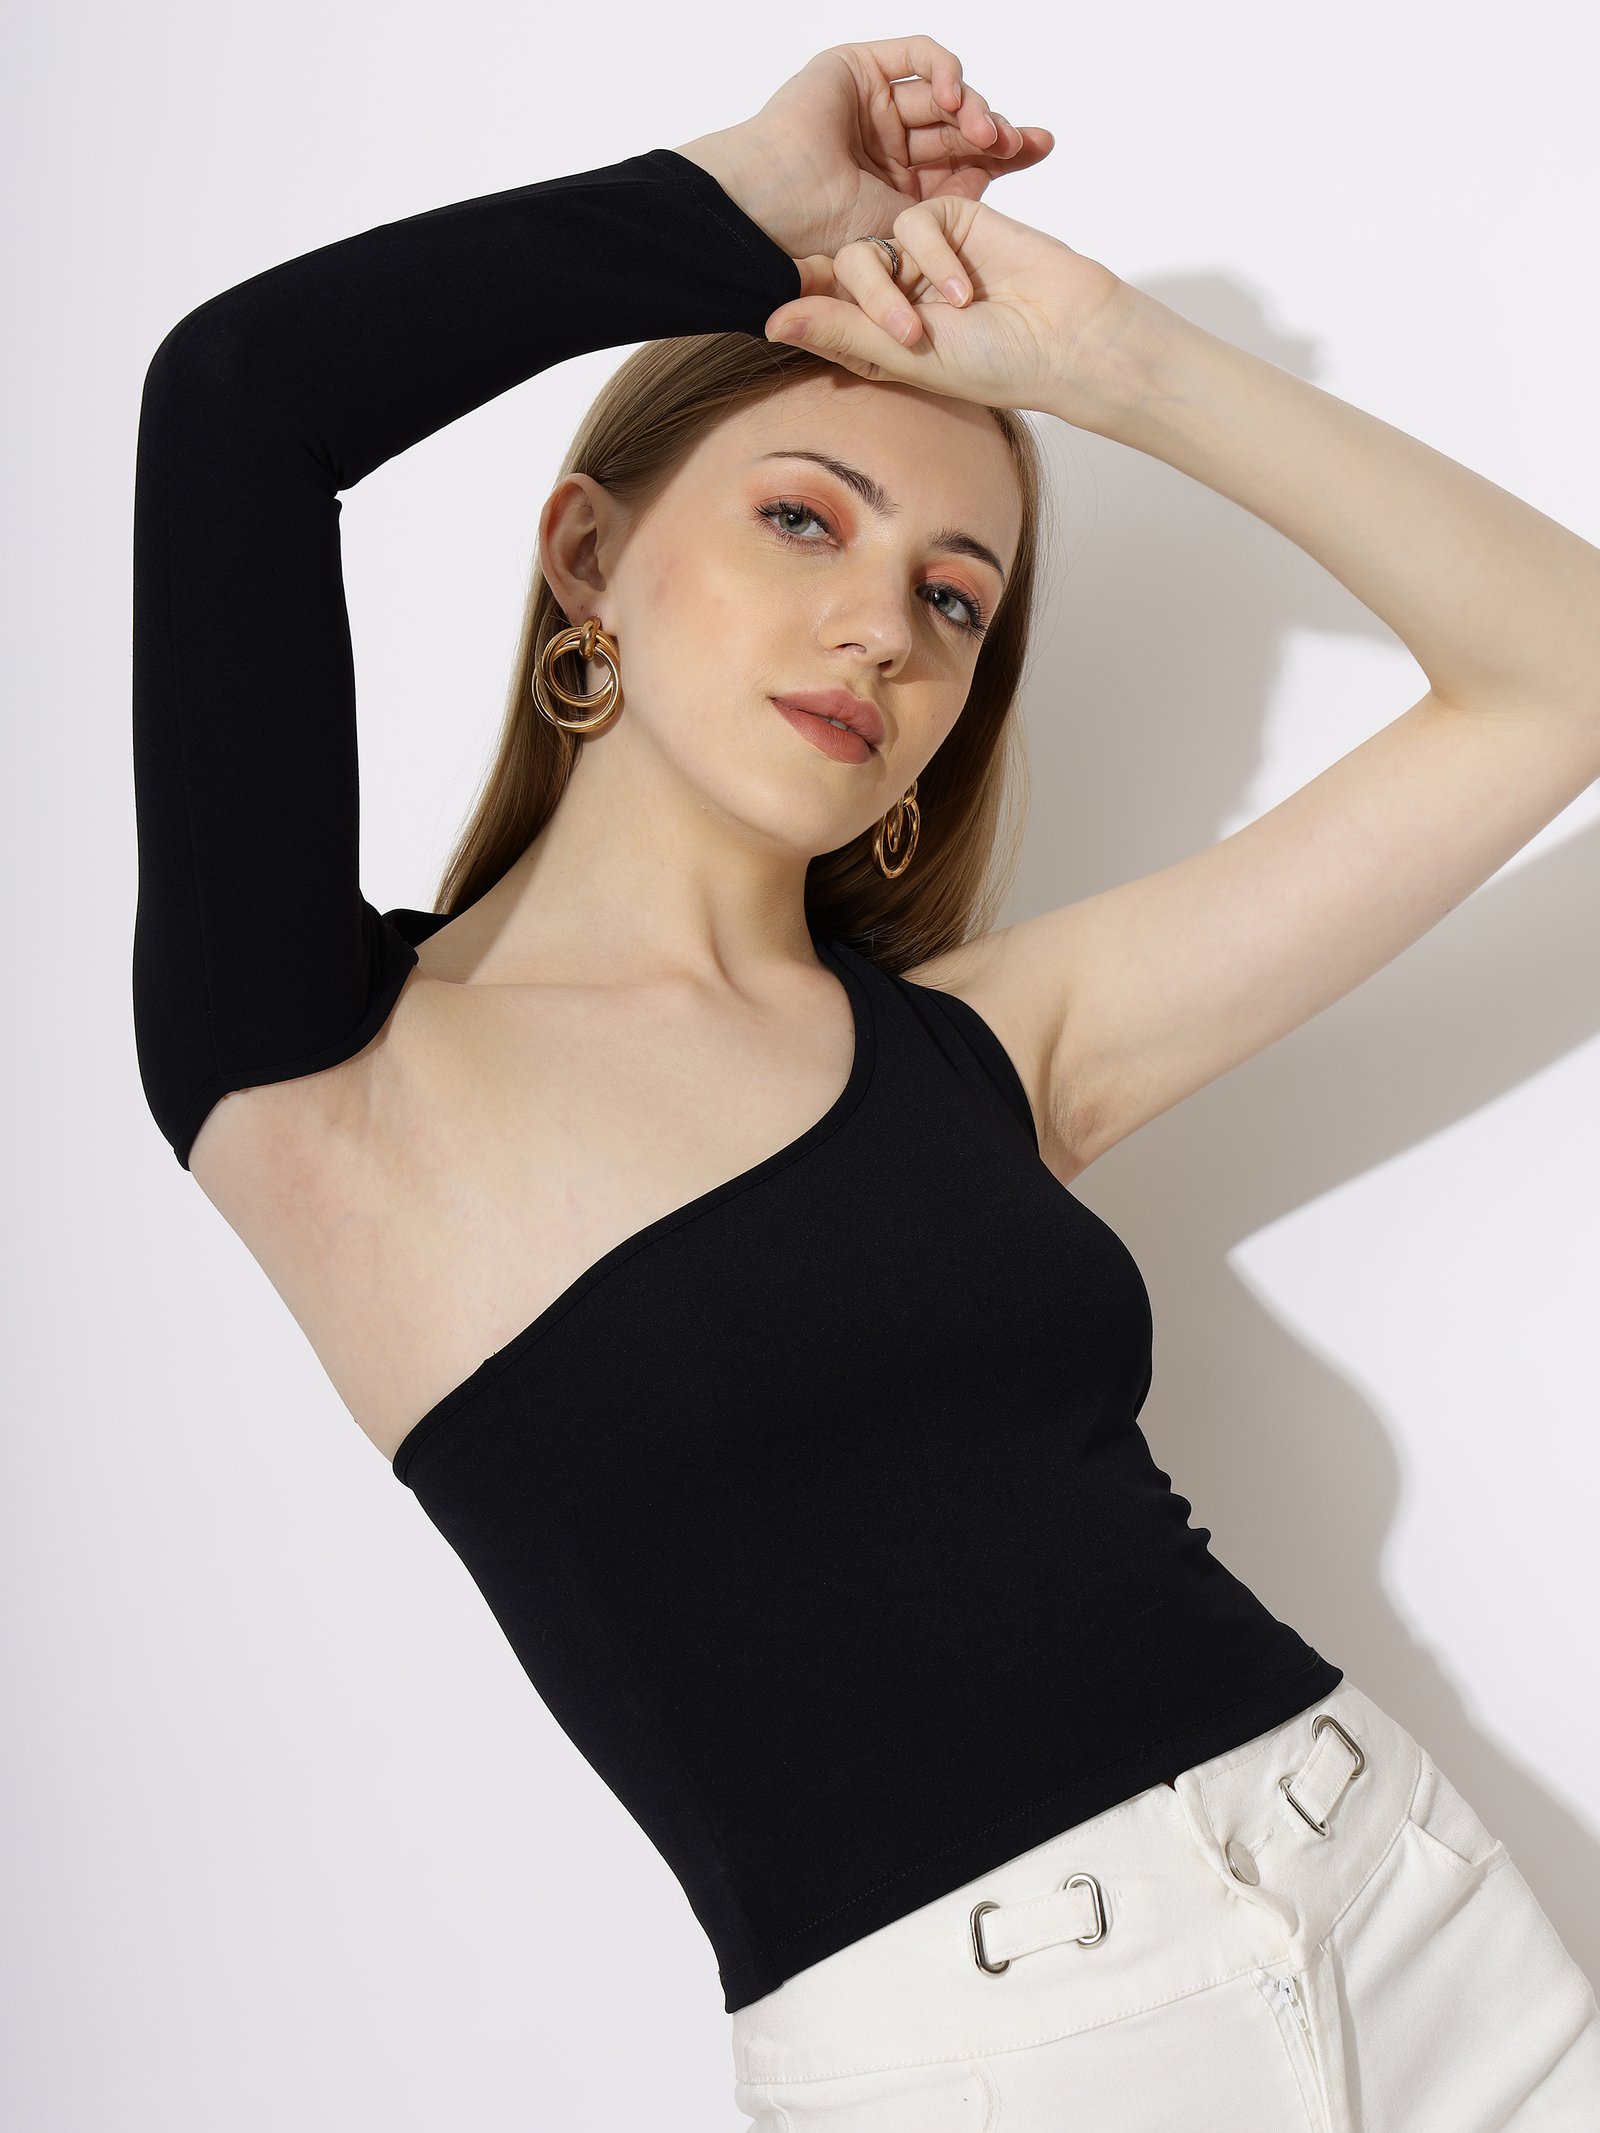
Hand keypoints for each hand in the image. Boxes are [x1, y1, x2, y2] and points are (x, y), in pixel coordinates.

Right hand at [673, 36, 1054, 266]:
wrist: (770, 216)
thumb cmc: (821, 243)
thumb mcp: (907, 239)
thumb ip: (951, 222)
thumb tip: (996, 215)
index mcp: (899, 186)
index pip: (964, 160)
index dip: (1003, 152)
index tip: (1040, 150)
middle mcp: (887, 144)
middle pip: (958, 125)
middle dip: (997, 130)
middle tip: (1023, 143)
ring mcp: (872, 103)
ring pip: (941, 93)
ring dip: (972, 108)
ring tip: (987, 133)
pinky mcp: (856, 67)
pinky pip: (917, 56)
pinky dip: (944, 70)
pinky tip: (954, 99)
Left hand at [761, 191, 1162, 434]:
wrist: (1064, 334)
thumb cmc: (991, 364)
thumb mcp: (906, 355)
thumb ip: (839, 331)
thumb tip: (769, 320)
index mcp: (871, 336)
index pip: (819, 312)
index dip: (810, 308)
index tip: (799, 313)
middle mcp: (888, 294)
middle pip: (840, 272)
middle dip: (869, 298)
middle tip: (911, 330)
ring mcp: (918, 256)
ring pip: (872, 244)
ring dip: (906, 281)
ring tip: (956, 314)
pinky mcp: (949, 220)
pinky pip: (915, 220)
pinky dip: (938, 256)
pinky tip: (970, 289)